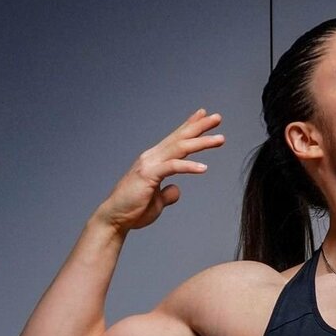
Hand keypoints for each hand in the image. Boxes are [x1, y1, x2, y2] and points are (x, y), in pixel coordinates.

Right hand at [96, 107, 224, 232]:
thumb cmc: (133, 210)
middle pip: (180, 138)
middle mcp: (152, 157)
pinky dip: (189, 166)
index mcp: (154, 160)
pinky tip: (204, 168)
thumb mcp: (157, 201)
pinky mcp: (148, 175)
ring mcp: (149, 164)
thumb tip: (176, 190)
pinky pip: (172, 167)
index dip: (190, 125)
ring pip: (179, 148)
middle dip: (199, 126)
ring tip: (220, 139)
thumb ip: (167, 193)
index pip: (175, 138)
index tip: (204, 115)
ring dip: (201, 142)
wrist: (115, 219)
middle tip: (218, 117)